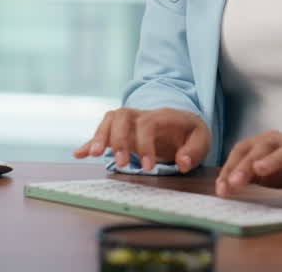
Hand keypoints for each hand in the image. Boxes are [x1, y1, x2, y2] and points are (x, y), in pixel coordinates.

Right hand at [72, 107, 210, 173]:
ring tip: (94, 155)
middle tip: (122, 164)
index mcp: (162, 115)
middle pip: (122, 116)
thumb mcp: (202, 139)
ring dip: (100, 136)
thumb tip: (182, 162)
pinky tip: (79, 153)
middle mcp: (141, 114)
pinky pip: (102, 132)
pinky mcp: (120, 132)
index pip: (147, 124)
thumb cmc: (191, 133)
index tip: (148, 167)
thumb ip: (194, 150)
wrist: (184, 123)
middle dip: (118, 139)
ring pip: (109, 119)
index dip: (145, 144)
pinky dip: (90, 142)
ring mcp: (129, 122)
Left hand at [215, 131, 281, 198]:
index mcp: (265, 142)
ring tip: (259, 170)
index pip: (242, 150)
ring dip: (271, 161)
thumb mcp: (266, 172)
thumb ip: (247, 176)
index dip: (229, 168)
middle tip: (233, 183)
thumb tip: (223, 187)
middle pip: (260, 149)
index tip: (220, 188)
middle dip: (245, 165)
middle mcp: (281, 142)